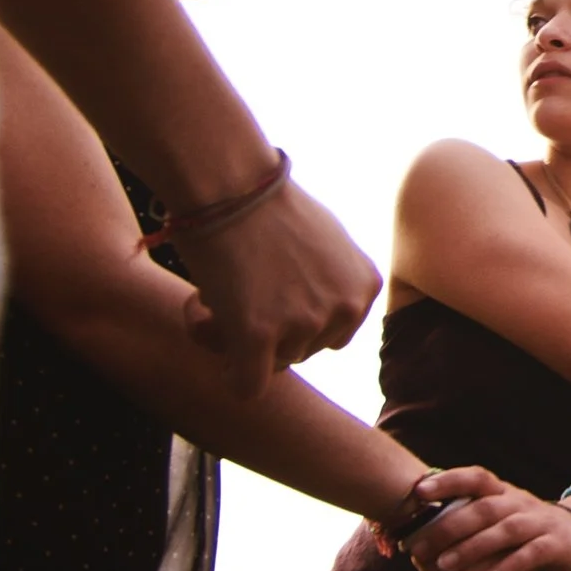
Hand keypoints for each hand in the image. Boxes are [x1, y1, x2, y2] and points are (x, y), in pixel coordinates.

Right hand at [176, 174, 378, 395]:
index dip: (296, 317)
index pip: (332, 334)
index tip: (273, 286)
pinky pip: (245, 387)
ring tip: (220, 287)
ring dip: (239, 338)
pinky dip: (226, 367)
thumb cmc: (268, 205)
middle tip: (240, 287)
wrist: (232, 183)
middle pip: (302, 351)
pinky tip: (205, 314)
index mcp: (365, 287)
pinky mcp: (259, 339)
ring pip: (270, 367)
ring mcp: (304, 325)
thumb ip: (331, 282)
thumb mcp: (327, 242)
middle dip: (269, 330)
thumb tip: (319, 315)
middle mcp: (345, 309)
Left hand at [404, 468, 570, 570]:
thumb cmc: (528, 527)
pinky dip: (508, 567)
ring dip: (473, 547)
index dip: (449, 480)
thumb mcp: (502, 514)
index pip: (476, 477)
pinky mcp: (556, 545)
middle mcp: (520, 503)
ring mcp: (540, 522)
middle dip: (450, 526)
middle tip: (419, 547)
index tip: (419, 490)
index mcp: (504, 493)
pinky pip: (531, 555)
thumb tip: (419, 518)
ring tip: (444, 566)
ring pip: (506, 530)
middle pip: (485, 508)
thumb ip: (470, 514)